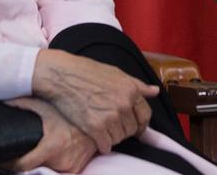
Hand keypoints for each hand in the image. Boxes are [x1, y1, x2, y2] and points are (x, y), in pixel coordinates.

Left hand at [5, 97, 95, 172]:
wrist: (100, 117)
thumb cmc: (72, 111)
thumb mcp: (47, 106)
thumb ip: (25, 104)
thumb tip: (6, 100)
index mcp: (52, 146)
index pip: (23, 165)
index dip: (10, 163)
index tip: (4, 158)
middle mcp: (63, 160)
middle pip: (35, 168)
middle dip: (28, 162)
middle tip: (22, 151)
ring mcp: (72, 166)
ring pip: (48, 170)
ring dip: (42, 164)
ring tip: (40, 151)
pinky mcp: (78, 168)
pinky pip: (61, 171)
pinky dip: (55, 165)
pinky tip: (54, 154)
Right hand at [31, 48, 159, 152]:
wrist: (61, 76)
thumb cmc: (87, 71)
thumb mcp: (116, 73)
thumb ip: (137, 85)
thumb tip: (155, 91)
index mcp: (131, 91)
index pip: (145, 116)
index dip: (140, 124)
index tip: (135, 128)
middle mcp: (123, 105)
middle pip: (132, 129)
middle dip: (124, 130)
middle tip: (113, 126)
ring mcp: (110, 117)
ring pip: (119, 138)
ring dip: (112, 137)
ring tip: (103, 129)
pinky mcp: (95, 128)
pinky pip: (106, 145)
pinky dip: (102, 144)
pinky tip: (97, 137)